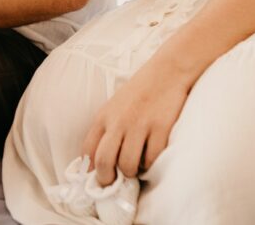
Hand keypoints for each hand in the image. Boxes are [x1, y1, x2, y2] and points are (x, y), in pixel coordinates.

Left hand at [82, 58, 189, 184]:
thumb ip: (107, 129)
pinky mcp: (160, 128)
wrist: (167, 71)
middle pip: (104, 162)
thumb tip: (100, 163)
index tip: (98, 177)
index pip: (88, 151)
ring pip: (128, 165)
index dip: (91, 170)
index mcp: (104, 116)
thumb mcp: (115, 106)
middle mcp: (119, 122)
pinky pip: (152, 159)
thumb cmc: (139, 91)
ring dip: (133, 172)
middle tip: (116, 182)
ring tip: (137, 165)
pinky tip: (152, 154)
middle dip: (108, 179)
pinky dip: (152, 163)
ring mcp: (139, 125)